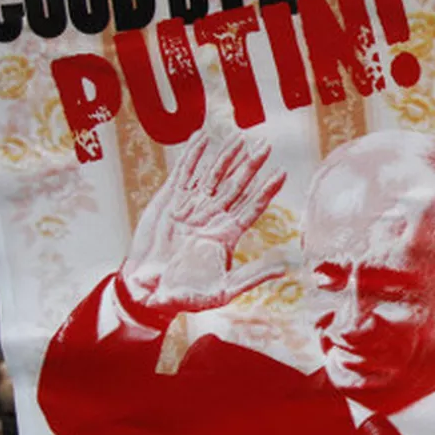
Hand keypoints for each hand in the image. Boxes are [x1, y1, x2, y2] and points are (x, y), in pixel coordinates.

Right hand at [119, 132, 286, 314]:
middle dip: (250, 165)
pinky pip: (183, 173)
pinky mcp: (169, 201)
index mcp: (227, 235)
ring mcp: (191, 207)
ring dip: (226, 157)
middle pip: (236, 186)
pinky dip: (192, 155)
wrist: (147, 292)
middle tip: (265, 145)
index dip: (267, 190)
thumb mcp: (224, 290)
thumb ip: (254, 276)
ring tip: (239, 138)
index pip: (252, 207)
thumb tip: (286, 268)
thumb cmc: (186, 296)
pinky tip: (202, 138)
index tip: (282, 172)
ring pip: (213, 175)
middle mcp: (212, 217)